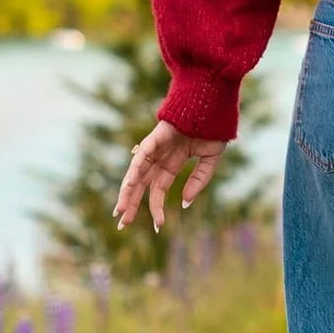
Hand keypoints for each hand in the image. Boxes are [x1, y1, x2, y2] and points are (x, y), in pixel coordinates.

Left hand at [114, 119, 227, 233]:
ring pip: (137, 174)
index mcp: (172, 164)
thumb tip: (185, 203)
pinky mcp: (155, 138)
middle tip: (122, 225)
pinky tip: (129, 186)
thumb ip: (198, 181)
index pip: (159, 190)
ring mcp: (155, 148)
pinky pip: (142, 156)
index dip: (157, 208)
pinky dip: (135, 170)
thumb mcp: (209, 160)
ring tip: (120, 211)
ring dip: (127, 193)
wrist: (213, 105)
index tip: (158, 227)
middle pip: (141, 186)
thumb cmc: (213, 128)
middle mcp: (160, 158)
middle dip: (131, 204)